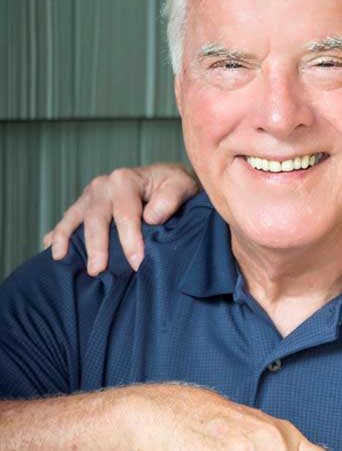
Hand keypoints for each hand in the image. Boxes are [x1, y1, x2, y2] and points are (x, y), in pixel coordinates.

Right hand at [43, 163, 199, 274]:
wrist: (166, 180)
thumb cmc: (174, 186)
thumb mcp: (182, 186)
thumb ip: (170, 199)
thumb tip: (151, 217)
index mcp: (125, 180)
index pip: (126, 214)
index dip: (131, 241)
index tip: (137, 263)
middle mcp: (104, 185)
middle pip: (96, 219)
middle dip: (97, 247)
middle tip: (98, 271)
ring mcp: (91, 195)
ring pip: (75, 219)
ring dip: (67, 240)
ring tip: (63, 259)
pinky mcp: (85, 205)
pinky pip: (67, 220)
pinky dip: (57, 235)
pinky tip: (51, 251)